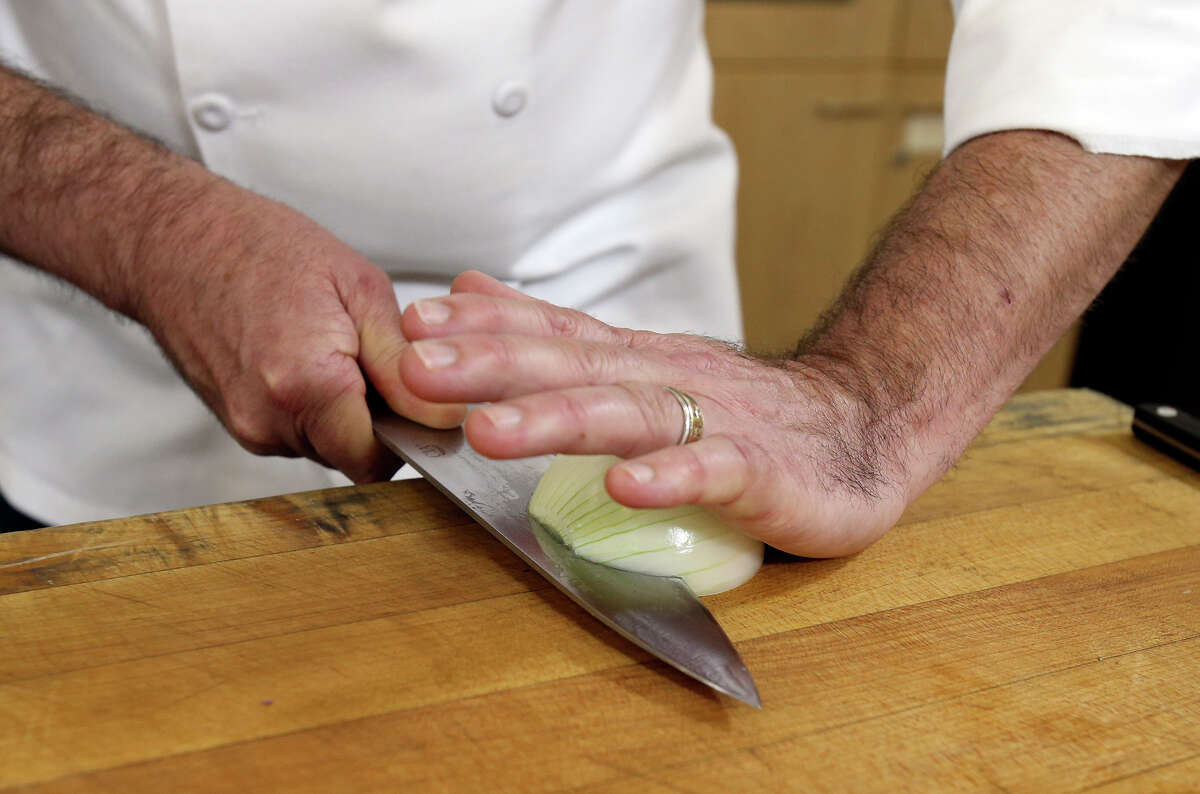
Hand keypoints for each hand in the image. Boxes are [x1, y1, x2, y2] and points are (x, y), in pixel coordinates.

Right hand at [128, 182, 465, 482]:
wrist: (175, 240)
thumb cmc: (263, 247)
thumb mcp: (360, 287)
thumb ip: (402, 362)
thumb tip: (442, 415)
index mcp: (306, 385)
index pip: (381, 459)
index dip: (410, 434)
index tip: (418, 397)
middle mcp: (270, 421)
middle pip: (355, 454)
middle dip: (378, 419)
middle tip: (372, 356)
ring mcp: (248, 429)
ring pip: (328, 445)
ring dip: (346, 411)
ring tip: (334, 347)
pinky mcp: (238, 425)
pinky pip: (299, 433)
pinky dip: (315, 406)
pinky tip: (307, 356)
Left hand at [397, 272, 914, 555]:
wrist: (861, 425)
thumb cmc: (740, 409)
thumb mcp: (640, 361)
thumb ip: (557, 334)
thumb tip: (472, 292)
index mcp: (633, 361)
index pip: (552, 335)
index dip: (484, 330)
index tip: (416, 324)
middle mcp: (666, 381)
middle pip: (573, 368)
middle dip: (493, 366)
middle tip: (420, 367)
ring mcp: (715, 424)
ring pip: (629, 415)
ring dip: (558, 420)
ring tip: (492, 430)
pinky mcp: (764, 473)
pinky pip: (716, 472)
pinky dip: (671, 478)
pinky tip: (627, 485)